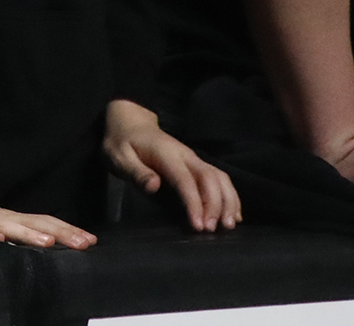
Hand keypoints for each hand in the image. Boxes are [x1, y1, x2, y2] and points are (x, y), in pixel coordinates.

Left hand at [104, 99, 240, 232]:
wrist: (130, 123)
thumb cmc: (122, 143)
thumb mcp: (119, 157)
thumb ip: (136, 172)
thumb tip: (154, 186)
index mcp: (167, 154)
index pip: (186, 180)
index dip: (195, 203)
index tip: (198, 226)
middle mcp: (186, 155)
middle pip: (210, 178)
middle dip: (215, 205)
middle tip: (213, 230)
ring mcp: (194, 159)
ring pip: (220, 177)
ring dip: (227, 201)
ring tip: (229, 225)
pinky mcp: (197, 164)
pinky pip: (220, 178)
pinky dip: (230, 196)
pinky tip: (234, 214)